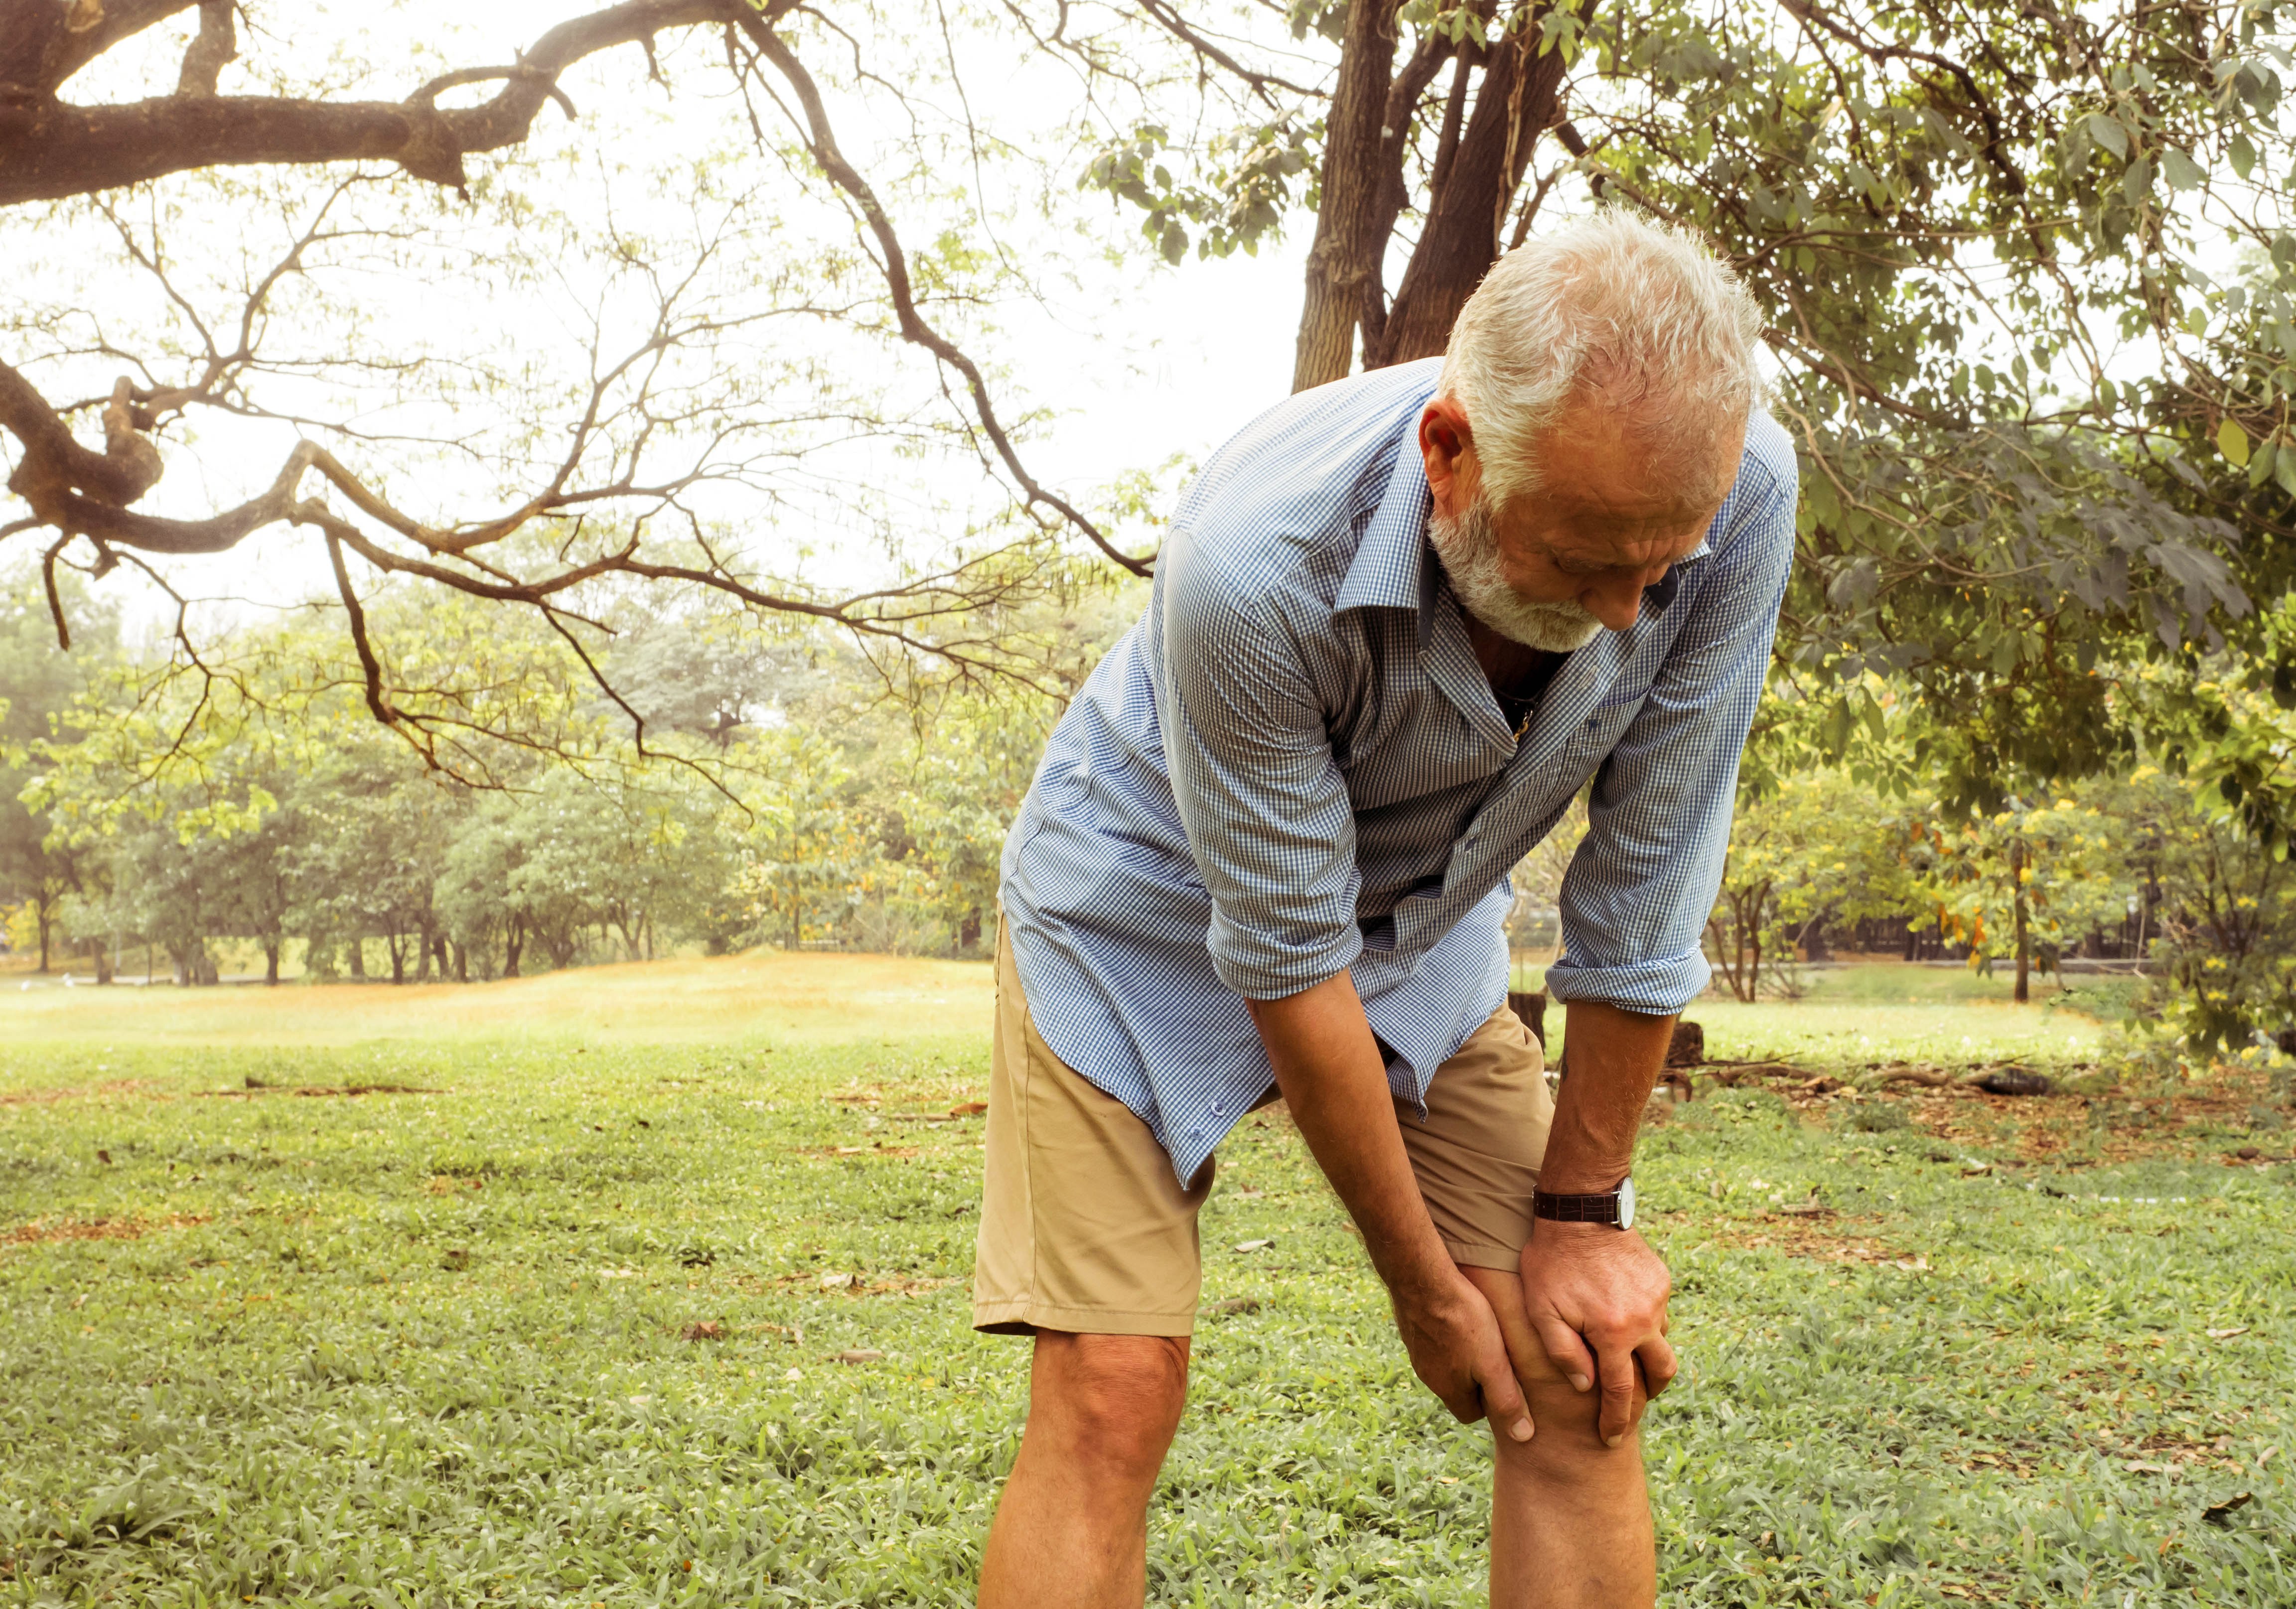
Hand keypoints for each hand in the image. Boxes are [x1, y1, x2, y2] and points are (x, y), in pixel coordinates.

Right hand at [1390, 1270, 1536, 1443]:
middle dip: (1476, 1379)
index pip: (1471, 1414)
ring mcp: (1417, 1351)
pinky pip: (1433, 1341)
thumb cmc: (1464, 1320)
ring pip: (1444, 1364)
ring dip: (1462, 1356)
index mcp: (1449, 1389)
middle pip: (1457, 1389)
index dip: (1490, 1403)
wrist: (1421, 1278)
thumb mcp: (1493, 1364)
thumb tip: (1523, 1437)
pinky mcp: (1411, 1328)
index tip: (1504, 1381)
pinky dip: (1448, 1335)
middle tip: (1497, 1356)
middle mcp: (1428, 1376)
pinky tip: (1459, 1315)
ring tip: (1481, 1333)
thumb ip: (1507, 1400)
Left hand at [1517, 1220, 1675, 1446]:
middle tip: (1629, 1404)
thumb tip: (1585, 1386)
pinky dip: (1646, 1327)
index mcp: (1614, 1332)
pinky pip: (1660, 1314)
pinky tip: (1623, 1323)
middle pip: (1661, 1373)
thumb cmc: (1551, 1262)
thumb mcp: (1542, 1310)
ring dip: (1647, 1358)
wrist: (1579, 1210)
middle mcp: (1645, 1319)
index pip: (1621, 1392)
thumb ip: (1563, 1352)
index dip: (1616, 1420)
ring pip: (1663, 1342)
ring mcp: (1657, 1298)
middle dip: (1648, 1395)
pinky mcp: (1661, 1279)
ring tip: (1623, 1362)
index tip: (1610, 1440)